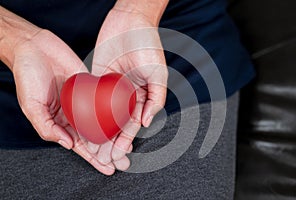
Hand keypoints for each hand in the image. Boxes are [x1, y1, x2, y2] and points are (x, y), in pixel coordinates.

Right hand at [12, 29, 122, 174]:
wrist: (34, 47)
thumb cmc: (27, 75)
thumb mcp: (31, 106)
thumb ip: (46, 127)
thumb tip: (67, 144)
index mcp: (59, 122)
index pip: (80, 145)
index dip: (93, 158)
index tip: (108, 168)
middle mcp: (74, 113)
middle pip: (95, 135)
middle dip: (109, 149)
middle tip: (124, 159)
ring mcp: (83, 99)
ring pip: (103, 119)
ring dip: (116, 132)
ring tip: (129, 143)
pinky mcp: (91, 84)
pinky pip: (105, 98)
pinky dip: (116, 107)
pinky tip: (127, 116)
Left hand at [90, 7, 167, 166]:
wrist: (129, 22)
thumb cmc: (148, 45)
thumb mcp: (158, 73)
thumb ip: (156, 99)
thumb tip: (147, 123)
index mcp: (142, 97)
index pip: (133, 124)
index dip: (127, 141)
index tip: (119, 155)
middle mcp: (126, 96)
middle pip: (117, 124)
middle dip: (111, 143)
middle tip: (103, 159)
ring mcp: (111, 89)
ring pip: (102, 116)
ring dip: (98, 133)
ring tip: (91, 150)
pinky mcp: (97, 79)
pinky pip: (91, 99)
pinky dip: (87, 114)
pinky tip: (81, 127)